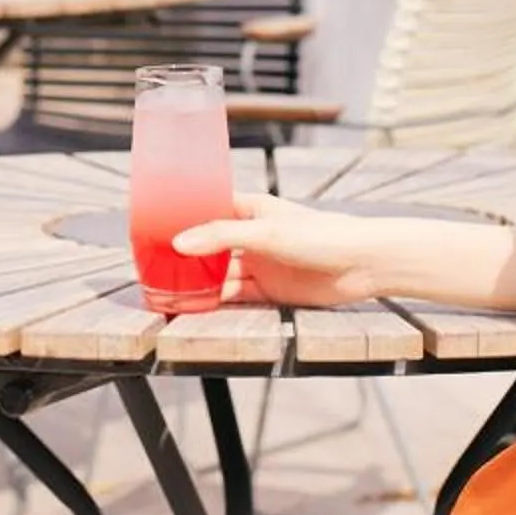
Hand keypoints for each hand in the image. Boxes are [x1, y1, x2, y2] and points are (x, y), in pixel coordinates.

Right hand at [172, 194, 383, 308]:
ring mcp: (260, 263)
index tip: (151, 225)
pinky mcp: (270, 290)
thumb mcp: (267, 232)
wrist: (364, 264)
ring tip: (166, 290)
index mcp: (251, 208)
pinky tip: (195, 306)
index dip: (182, 216)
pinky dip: (217, 301)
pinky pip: (236, 295)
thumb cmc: (321, 235)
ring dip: (198, 281)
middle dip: (185, 255)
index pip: (208, 208)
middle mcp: (252, 235)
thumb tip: (179, 243)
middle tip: (151, 265)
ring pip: (220, 273)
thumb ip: (222, 237)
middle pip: (209, 246)